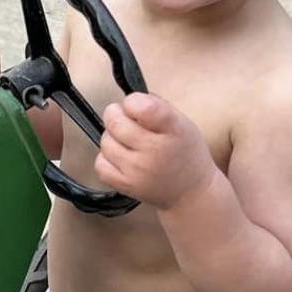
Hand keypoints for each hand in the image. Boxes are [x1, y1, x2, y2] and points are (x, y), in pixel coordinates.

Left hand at [95, 93, 216, 209]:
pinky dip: (107, 158)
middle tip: (127, 120)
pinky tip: (121, 158)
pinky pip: (100, 164)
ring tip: (127, 141)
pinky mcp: (126, 185)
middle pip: (115, 123)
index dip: (132, 101)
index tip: (137, 105)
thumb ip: (157, 106)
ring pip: (106, 142)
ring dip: (112, 137)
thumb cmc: (185, 153)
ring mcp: (137, 170)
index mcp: (173, 129)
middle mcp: (154, 150)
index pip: (141, 107)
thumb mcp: (182, 123)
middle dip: (116, 115)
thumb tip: (130, 99)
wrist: (191, 192)